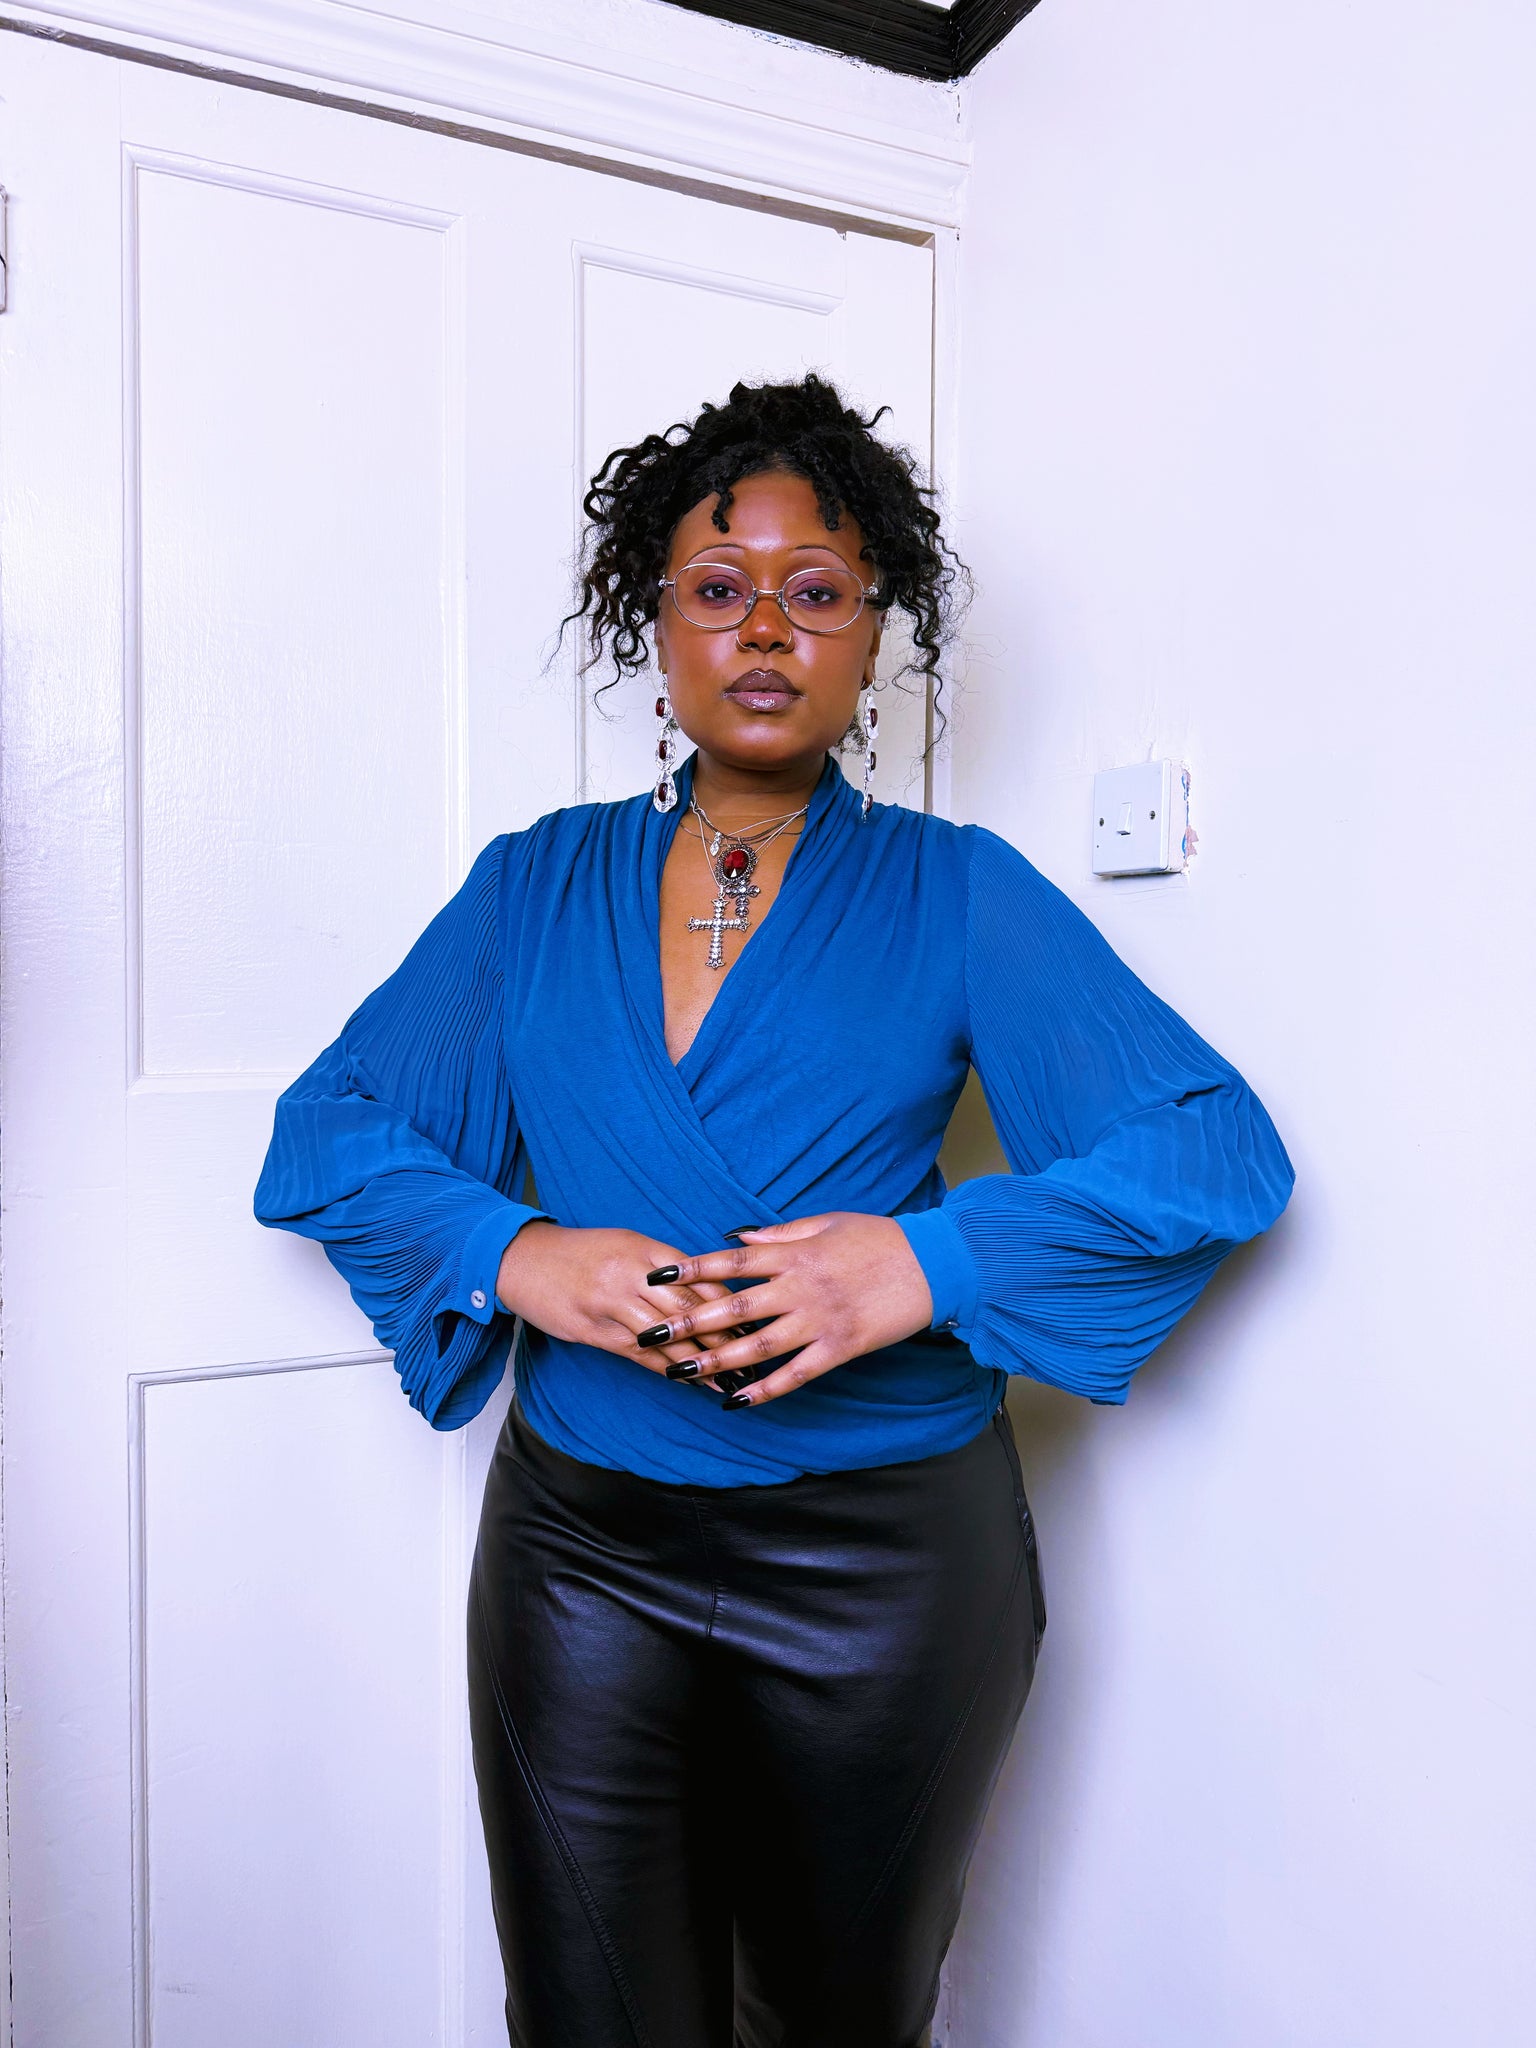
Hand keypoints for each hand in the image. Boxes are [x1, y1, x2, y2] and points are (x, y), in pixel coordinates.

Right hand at [495, 1221, 742, 1375]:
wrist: (521, 1259)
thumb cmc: (579, 1253)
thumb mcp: (624, 1246)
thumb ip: (662, 1267)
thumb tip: (704, 1289)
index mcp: (645, 1249)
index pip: (700, 1277)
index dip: (731, 1303)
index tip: (756, 1322)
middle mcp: (631, 1273)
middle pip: (690, 1308)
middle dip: (725, 1337)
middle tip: (755, 1358)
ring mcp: (611, 1302)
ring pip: (667, 1336)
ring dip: (700, 1361)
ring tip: (728, 1379)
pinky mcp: (592, 1329)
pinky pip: (637, 1353)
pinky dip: (666, 1369)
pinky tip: (687, 1381)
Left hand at [634, 1212, 934, 1407]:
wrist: (933, 1264)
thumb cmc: (880, 1237)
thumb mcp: (827, 1222)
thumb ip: (779, 1234)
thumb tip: (736, 1238)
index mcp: (794, 1253)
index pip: (731, 1262)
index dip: (691, 1269)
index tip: (657, 1275)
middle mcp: (800, 1288)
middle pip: (733, 1307)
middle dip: (688, 1321)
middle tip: (649, 1333)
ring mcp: (819, 1321)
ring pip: (757, 1346)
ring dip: (715, 1360)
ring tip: (679, 1371)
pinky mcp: (840, 1348)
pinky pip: (796, 1374)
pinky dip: (766, 1390)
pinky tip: (737, 1401)